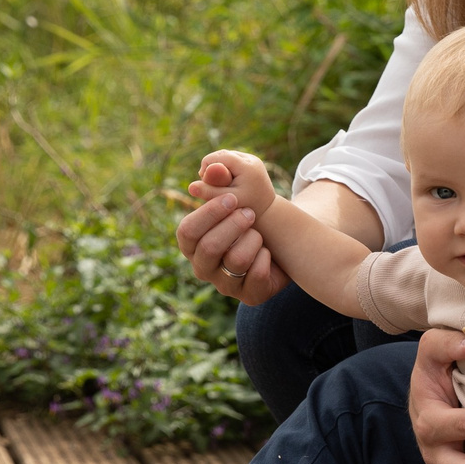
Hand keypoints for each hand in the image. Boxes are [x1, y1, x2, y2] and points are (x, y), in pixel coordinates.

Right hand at [174, 187, 282, 306]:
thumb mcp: (236, 198)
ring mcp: (225, 285)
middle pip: (210, 247)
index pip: (187, 231)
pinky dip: (266, 258)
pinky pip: (257, 277)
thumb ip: (222, 180)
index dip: (209, 214)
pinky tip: (268, 252)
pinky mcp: (249, 296)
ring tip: (259, 233)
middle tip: (250, 213)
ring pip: (235, 262)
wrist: (278, 246)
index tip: (231, 199)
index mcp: (191, 245)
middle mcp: (203, 267)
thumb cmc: (247, 221)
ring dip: (253, 240)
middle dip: (234, 225)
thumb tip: (212, 167)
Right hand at [191, 151, 277, 216]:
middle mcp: (252, 159)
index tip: (203, 182)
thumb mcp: (227, 201)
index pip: (218, 157)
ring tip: (214, 184)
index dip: (206, 167)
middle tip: (206, 183)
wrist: (268, 213)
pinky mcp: (252, 163)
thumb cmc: (247, 210)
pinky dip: (225, 168)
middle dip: (211, 166)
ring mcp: (253, 160)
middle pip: (222, 154)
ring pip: (227, 156)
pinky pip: (233, 160)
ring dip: (217, 167)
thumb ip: (210, 192)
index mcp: (247, 166)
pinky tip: (223, 182)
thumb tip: (191, 187)